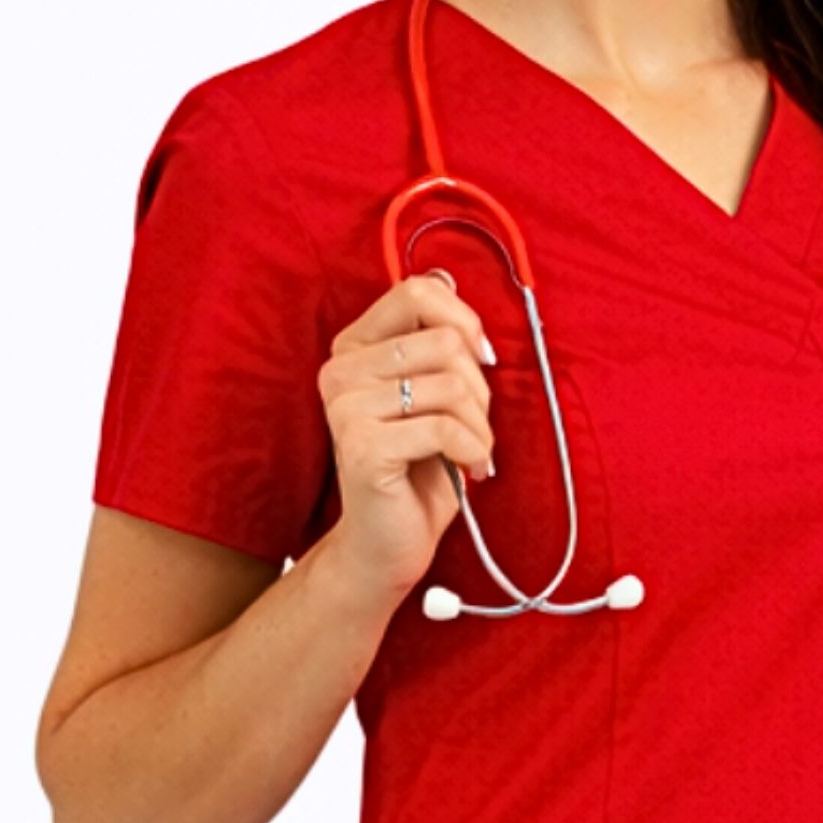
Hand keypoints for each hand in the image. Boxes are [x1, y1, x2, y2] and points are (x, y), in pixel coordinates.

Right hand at [317, 269, 498, 603]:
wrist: (389, 544)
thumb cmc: (419, 468)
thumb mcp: (433, 394)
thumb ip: (435, 342)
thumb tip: (448, 278)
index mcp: (353, 347)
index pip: (416, 292)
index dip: (465, 321)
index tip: (482, 360)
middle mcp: (340, 371)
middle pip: (445, 342)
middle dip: (479, 389)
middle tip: (475, 427)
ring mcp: (345, 408)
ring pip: (452, 385)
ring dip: (480, 426)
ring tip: (472, 452)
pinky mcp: (361, 446)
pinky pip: (445, 427)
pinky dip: (474, 451)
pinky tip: (471, 470)